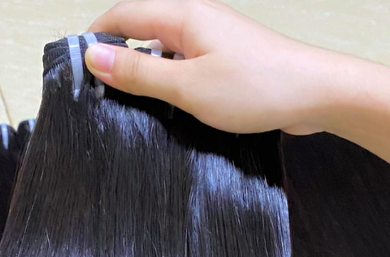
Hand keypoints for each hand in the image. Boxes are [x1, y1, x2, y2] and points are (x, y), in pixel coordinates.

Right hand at [85, 0, 357, 134]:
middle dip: (115, 57)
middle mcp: (195, 19)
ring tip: (126, 107)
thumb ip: (140, 74)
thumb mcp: (187, 87)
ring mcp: (213, 39)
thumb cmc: (256, 88)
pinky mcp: (227, 60)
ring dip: (142, 73)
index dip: (93, 38)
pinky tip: (167, 109)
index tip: (73, 69)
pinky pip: (184, 65)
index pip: (121, 15)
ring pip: (162, 50)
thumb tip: (94, 58)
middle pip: (140, 29)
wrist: (316, 94)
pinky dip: (168, 82)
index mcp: (181, 14)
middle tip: (96, 95)